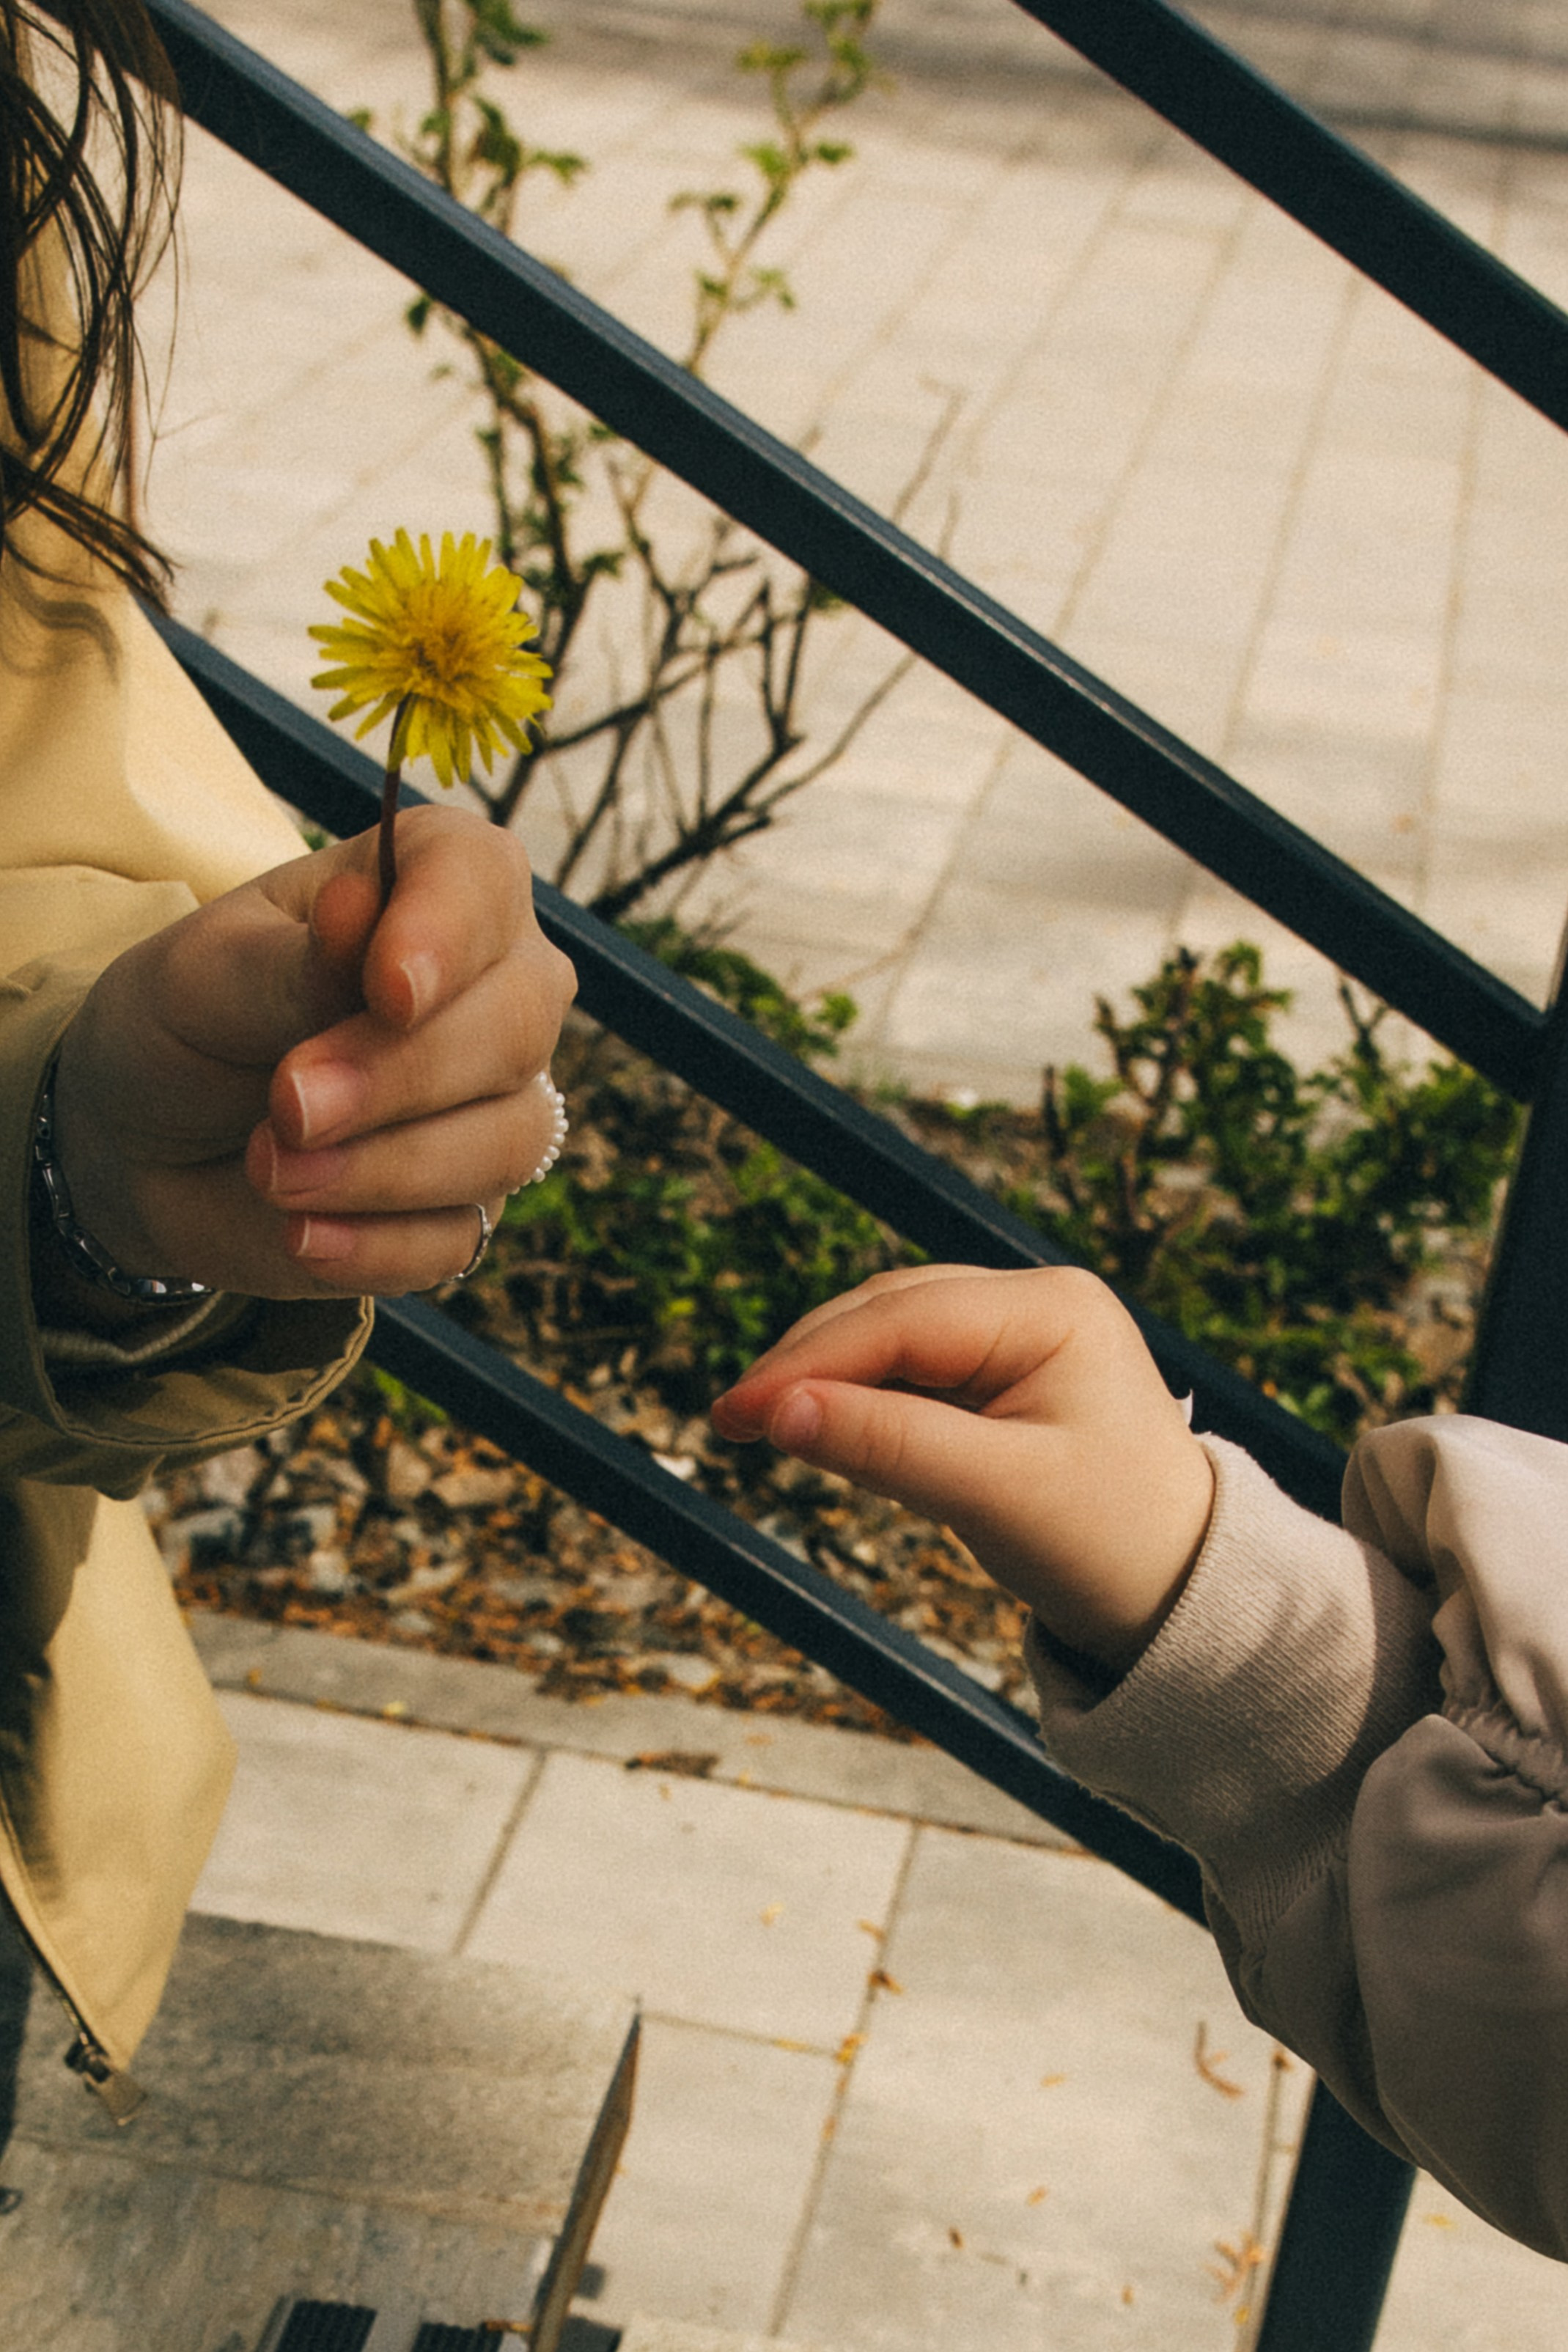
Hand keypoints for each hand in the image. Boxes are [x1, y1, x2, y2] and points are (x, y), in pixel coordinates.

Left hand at [51, 806, 575, 1298]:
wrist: (145, 1141)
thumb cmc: (186, 1024)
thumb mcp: (202, 979)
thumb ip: (290, 964)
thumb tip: (358, 911)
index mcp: (435, 886)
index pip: (484, 881)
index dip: (449, 935)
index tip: (388, 989)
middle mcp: (494, 989)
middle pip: (515, 1027)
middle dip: (400, 1075)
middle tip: (288, 1103)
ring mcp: (496, 1104)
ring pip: (508, 1140)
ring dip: (382, 1168)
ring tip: (269, 1171)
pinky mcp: (467, 1207)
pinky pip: (460, 1236)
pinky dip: (374, 1244)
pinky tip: (300, 1233)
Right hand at [712, 1265, 1213, 1673]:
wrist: (1186, 1597)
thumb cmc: (1113, 1545)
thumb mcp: (995, 1496)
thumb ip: (887, 1445)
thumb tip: (779, 1413)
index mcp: (1053, 1308)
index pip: (902, 1319)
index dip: (811, 1361)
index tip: (739, 1411)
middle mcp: (1037, 1302)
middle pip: (889, 1313)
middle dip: (809, 1365)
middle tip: (731, 1423)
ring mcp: (1021, 1334)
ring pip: (892, 1338)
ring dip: (829, 1380)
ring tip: (764, 1430)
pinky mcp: (1005, 1374)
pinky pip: (913, 1373)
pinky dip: (864, 1400)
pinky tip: (823, 1432)